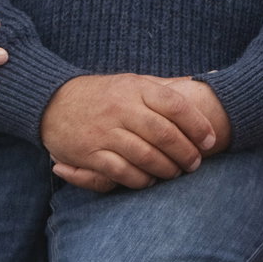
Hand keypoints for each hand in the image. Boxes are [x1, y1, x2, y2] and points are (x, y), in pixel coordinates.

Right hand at [39, 73, 218, 191]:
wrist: (52, 102)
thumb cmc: (102, 94)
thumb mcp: (131, 82)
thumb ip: (164, 87)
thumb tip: (204, 81)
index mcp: (135, 88)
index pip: (174, 105)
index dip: (197, 124)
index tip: (210, 140)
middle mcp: (121, 108)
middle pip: (164, 134)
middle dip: (186, 153)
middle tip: (195, 163)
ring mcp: (105, 131)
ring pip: (146, 156)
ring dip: (166, 169)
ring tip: (175, 174)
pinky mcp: (90, 153)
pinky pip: (122, 172)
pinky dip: (140, 179)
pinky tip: (149, 180)